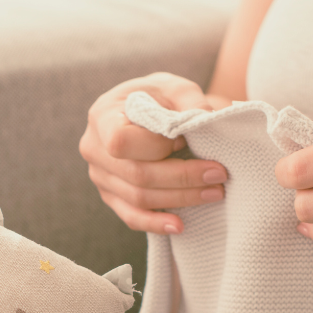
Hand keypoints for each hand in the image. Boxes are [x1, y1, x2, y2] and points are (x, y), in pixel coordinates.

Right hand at [79, 72, 229, 234]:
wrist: (146, 111)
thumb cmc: (159, 97)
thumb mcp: (175, 87)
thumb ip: (190, 100)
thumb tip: (208, 119)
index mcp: (102, 116)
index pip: (121, 142)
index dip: (156, 146)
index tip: (184, 139)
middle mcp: (93, 149)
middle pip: (137, 174)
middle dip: (182, 177)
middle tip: (219, 174)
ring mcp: (100, 176)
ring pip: (138, 198)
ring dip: (180, 199)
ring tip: (215, 192)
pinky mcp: (111, 196)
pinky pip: (131, 217)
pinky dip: (156, 224)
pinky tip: (180, 225)